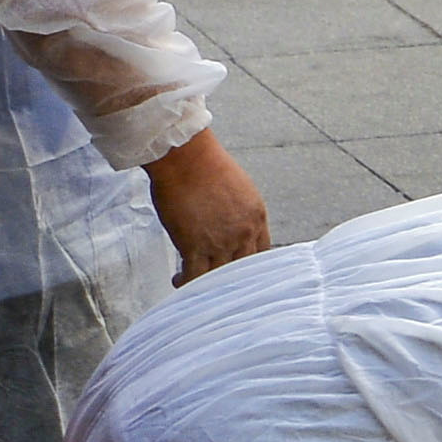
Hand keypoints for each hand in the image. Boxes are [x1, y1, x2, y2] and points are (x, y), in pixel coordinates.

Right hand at [146, 129, 273, 280]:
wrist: (186, 156)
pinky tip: (178, 280)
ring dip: (207, 284)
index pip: (262, 252)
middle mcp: (244, 233)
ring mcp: (221, 242)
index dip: (249, 264)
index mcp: (257, 216)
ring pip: (220, 277)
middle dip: (231, 279)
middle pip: (244, 269)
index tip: (238, 270)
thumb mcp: (238, 188)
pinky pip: (195, 277)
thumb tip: (226, 222)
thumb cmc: (204, 164)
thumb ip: (238, 211)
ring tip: (194, 283)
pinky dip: (187, 283)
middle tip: (217, 285)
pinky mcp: (195, 246)